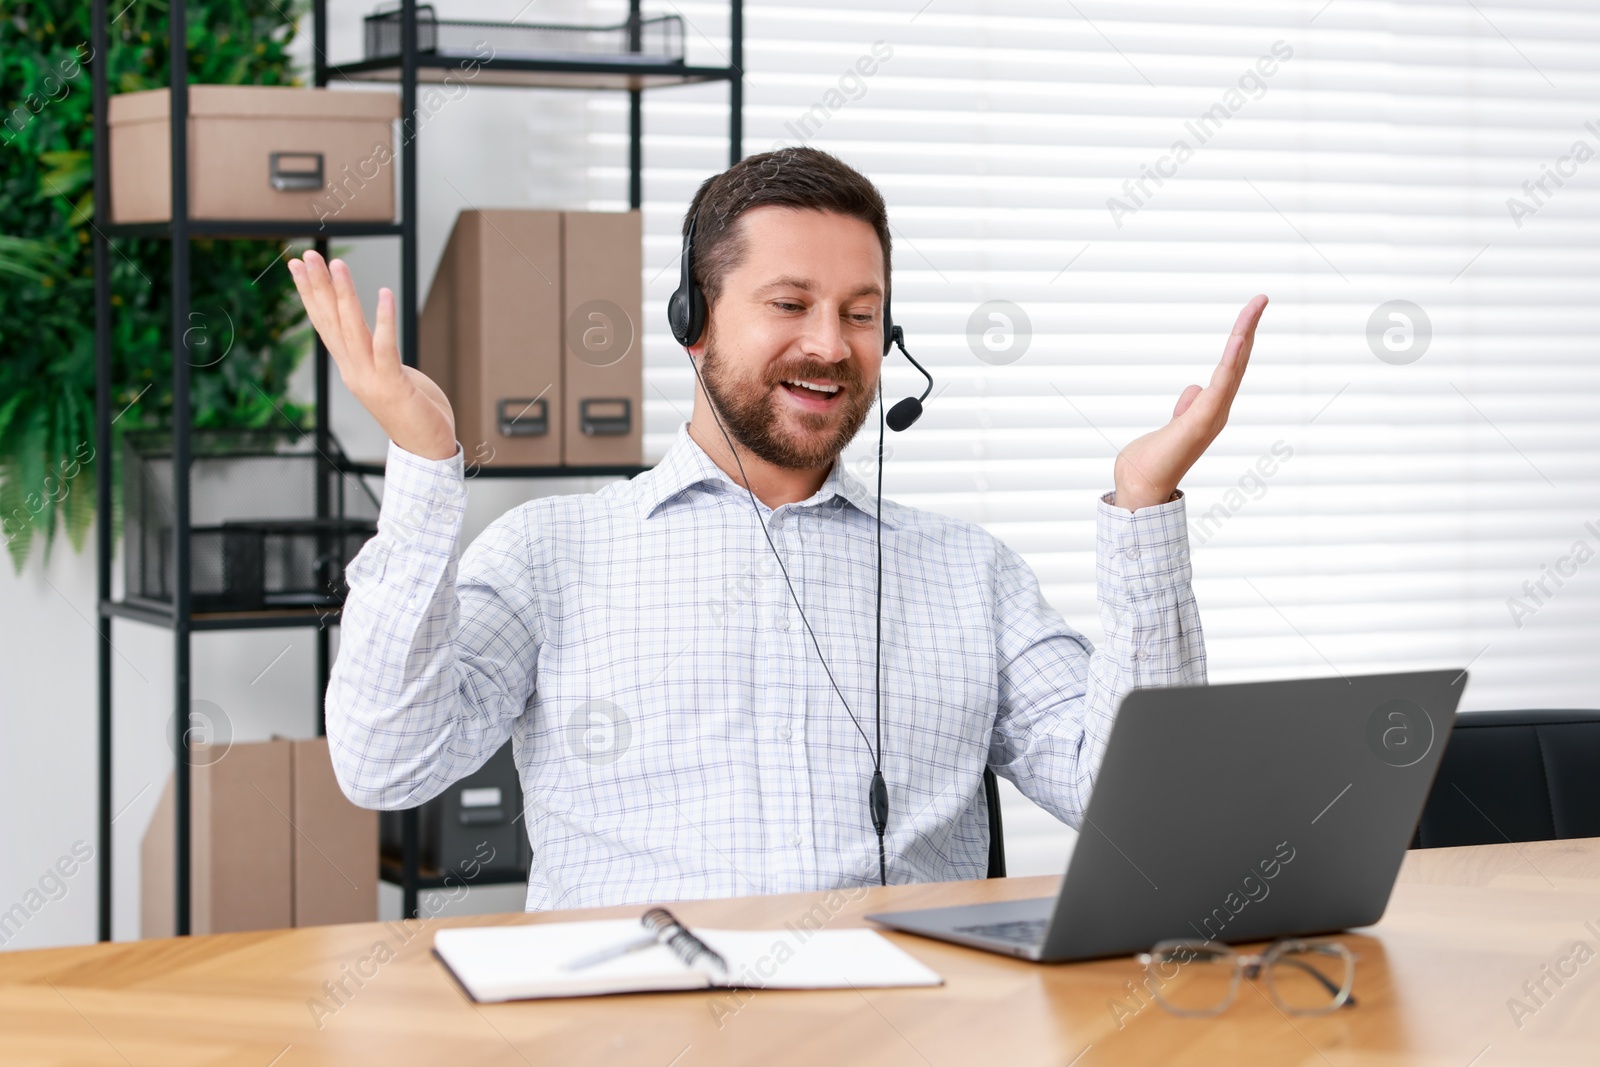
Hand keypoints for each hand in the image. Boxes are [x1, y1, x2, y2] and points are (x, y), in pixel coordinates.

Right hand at [287, 249, 456, 460]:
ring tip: (337, 265)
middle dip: (318, 286)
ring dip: (343, 295)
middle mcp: (354, 370)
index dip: (310, 294)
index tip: (298, 266)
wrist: (425, 449)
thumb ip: (379, 354)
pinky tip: (384, 294)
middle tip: (307, 255)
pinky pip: (386, 347)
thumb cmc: (413, 411)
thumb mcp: (390, 375)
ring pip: (351, 329)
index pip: (325, 323)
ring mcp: (370, 378)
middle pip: (331, 321)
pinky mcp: (392, 384)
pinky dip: (384, 319)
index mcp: (351, 366)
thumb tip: (377, 335)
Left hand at [1112, 295, 1267, 511]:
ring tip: (1255, 307)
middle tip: (1261, 298)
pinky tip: (1239, 339)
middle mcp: (1217, 411)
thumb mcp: (1172, 424)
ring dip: (1244, 336)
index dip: (1241, 339)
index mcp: (1211, 408)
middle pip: (1238, 362)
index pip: (1229, 367)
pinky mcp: (1201, 421)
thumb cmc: (1154, 460)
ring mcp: (1212, 416)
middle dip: (1249, 328)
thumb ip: (1187, 407)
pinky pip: (1220, 384)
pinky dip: (1231, 361)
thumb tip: (1195, 389)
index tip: (1250, 312)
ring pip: (1233, 368)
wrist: (1142, 486)